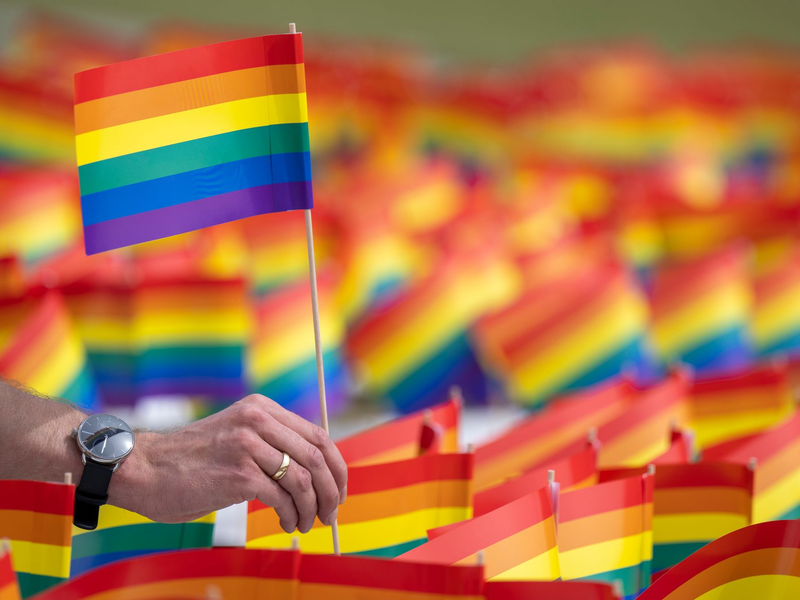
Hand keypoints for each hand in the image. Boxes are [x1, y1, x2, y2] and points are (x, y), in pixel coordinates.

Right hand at [111, 394, 346, 533]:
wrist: (145, 469)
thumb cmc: (192, 460)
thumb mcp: (236, 436)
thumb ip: (271, 443)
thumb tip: (314, 471)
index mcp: (261, 408)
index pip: (317, 435)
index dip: (336, 466)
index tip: (338, 489)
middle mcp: (257, 420)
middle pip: (317, 456)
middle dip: (331, 490)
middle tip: (330, 513)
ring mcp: (248, 445)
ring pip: (303, 480)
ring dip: (311, 508)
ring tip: (305, 524)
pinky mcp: (239, 473)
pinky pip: (283, 498)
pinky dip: (292, 516)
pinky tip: (287, 524)